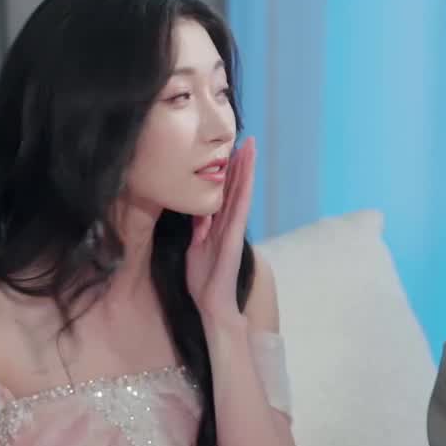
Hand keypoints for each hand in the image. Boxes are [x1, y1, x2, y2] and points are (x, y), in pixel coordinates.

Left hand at [186, 136, 256, 320]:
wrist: (211, 305)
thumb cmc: (204, 281)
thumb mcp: (195, 248)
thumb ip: (199, 230)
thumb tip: (199, 213)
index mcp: (219, 226)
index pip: (226, 193)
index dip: (229, 172)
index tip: (231, 150)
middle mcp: (229, 225)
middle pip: (236, 188)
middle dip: (242, 164)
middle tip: (247, 139)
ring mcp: (234, 230)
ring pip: (241, 193)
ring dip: (246, 169)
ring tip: (251, 147)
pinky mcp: (234, 238)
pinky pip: (240, 209)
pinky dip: (243, 190)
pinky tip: (246, 174)